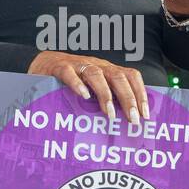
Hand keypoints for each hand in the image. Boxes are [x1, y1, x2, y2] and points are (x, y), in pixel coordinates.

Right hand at [28, 51, 148, 123]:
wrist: (43, 65)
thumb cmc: (72, 82)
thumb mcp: (93, 89)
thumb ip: (107, 100)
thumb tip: (126, 123)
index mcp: (108, 71)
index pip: (131, 76)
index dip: (140, 94)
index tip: (146, 114)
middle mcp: (97, 66)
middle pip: (118, 77)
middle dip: (128, 98)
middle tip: (133, 119)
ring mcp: (78, 65)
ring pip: (96, 74)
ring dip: (105, 94)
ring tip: (109, 113)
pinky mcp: (60, 67)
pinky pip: (70, 73)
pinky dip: (77, 84)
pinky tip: (83, 96)